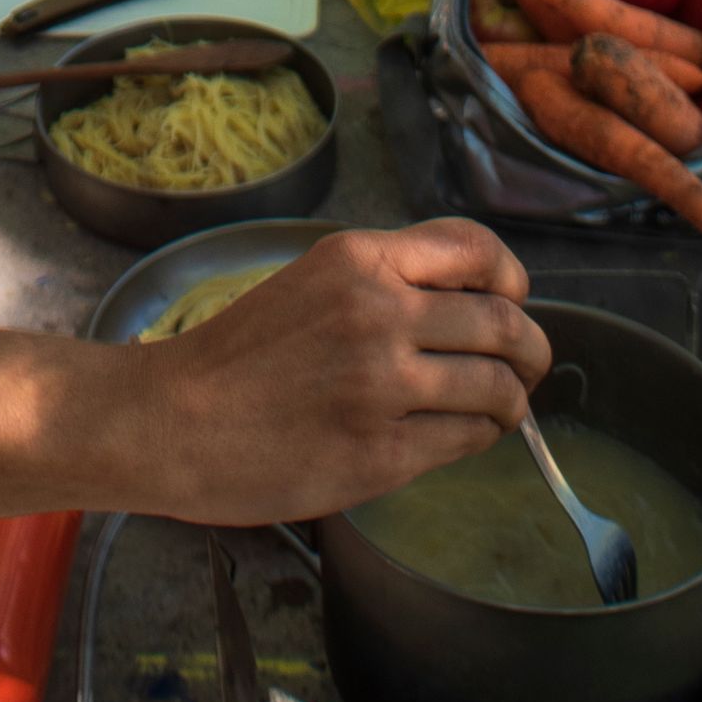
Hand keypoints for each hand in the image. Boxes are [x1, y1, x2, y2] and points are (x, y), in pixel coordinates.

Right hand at [131, 220, 549, 527]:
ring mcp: (384, 384)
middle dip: (530, 351)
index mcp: (360, 259)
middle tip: (526, 368)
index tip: (513, 300)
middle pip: (504, 324)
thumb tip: (473, 307)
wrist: (172, 420)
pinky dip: (477, 439)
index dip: (511, 278)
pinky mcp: (383, 451)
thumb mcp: (310, 284)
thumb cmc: (236, 356)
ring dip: (511, 403)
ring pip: (497, 388)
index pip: (477, 249)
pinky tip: (461, 437)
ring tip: (497, 411)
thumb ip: (384, 285)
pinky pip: (466, 440)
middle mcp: (380, 312)